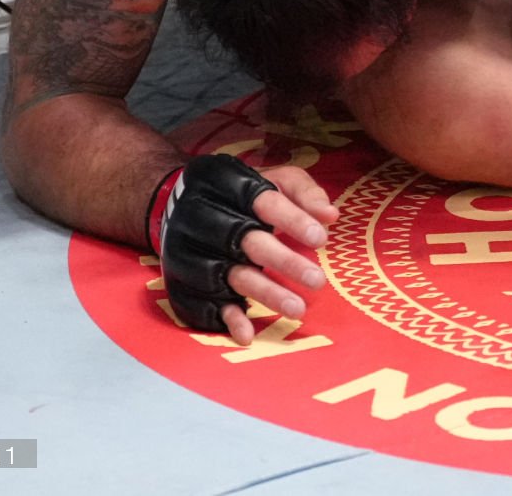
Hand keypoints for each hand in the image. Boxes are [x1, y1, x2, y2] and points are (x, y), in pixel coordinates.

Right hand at [152, 155, 338, 345]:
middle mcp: (200, 217)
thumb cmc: (243, 194)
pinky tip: (248, 334)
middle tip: (318, 280)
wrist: (182, 206)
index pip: (263, 202)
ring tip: (298, 308)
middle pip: (246, 241)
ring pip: (230, 275)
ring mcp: (187, 251)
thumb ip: (303, 192)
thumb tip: (330, 216)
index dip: (293, 220)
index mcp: (224, 183)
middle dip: (283, 261)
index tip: (321, 239)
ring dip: (265, 293)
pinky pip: (201, 304)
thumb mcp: (274, 179)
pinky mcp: (181, 281)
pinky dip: (226, 318)